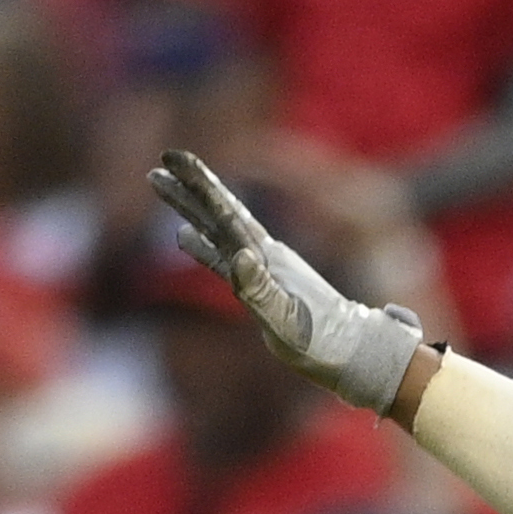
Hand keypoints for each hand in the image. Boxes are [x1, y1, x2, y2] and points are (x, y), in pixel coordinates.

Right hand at [152, 151, 427, 414]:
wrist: (353, 354)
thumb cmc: (324, 343)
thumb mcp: (289, 321)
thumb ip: (262, 290)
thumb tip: (239, 256)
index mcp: (267, 258)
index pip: (224, 213)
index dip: (197, 185)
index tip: (171, 159)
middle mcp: (263, 255)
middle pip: (218, 212)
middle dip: (188, 187)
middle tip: (159, 163)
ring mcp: (262, 268)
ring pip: (216, 229)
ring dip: (189, 208)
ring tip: (162, 186)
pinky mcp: (261, 285)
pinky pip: (222, 258)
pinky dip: (201, 244)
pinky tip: (184, 237)